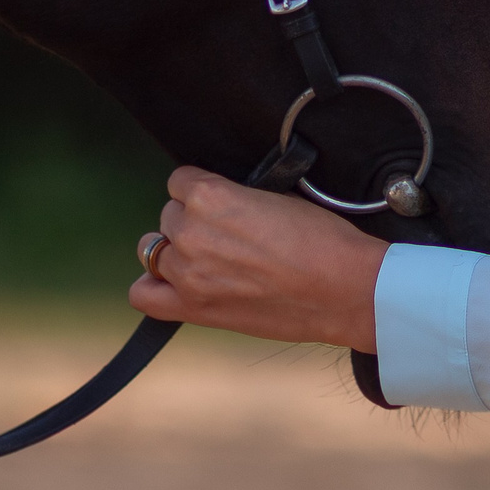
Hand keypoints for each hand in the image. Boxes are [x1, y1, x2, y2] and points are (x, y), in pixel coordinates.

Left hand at [129, 167, 385, 351]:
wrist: (345, 289)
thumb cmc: (322, 239)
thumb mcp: (276, 195)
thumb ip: (234, 196)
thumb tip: (219, 201)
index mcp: (211, 196)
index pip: (180, 181)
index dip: (202, 190)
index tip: (222, 202)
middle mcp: (191, 232)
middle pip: (169, 216)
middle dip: (193, 221)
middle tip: (227, 235)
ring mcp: (188, 274)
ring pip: (155, 251)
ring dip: (177, 251)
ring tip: (209, 258)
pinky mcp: (195, 308)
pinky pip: (144, 295)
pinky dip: (154, 286)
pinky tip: (178, 284)